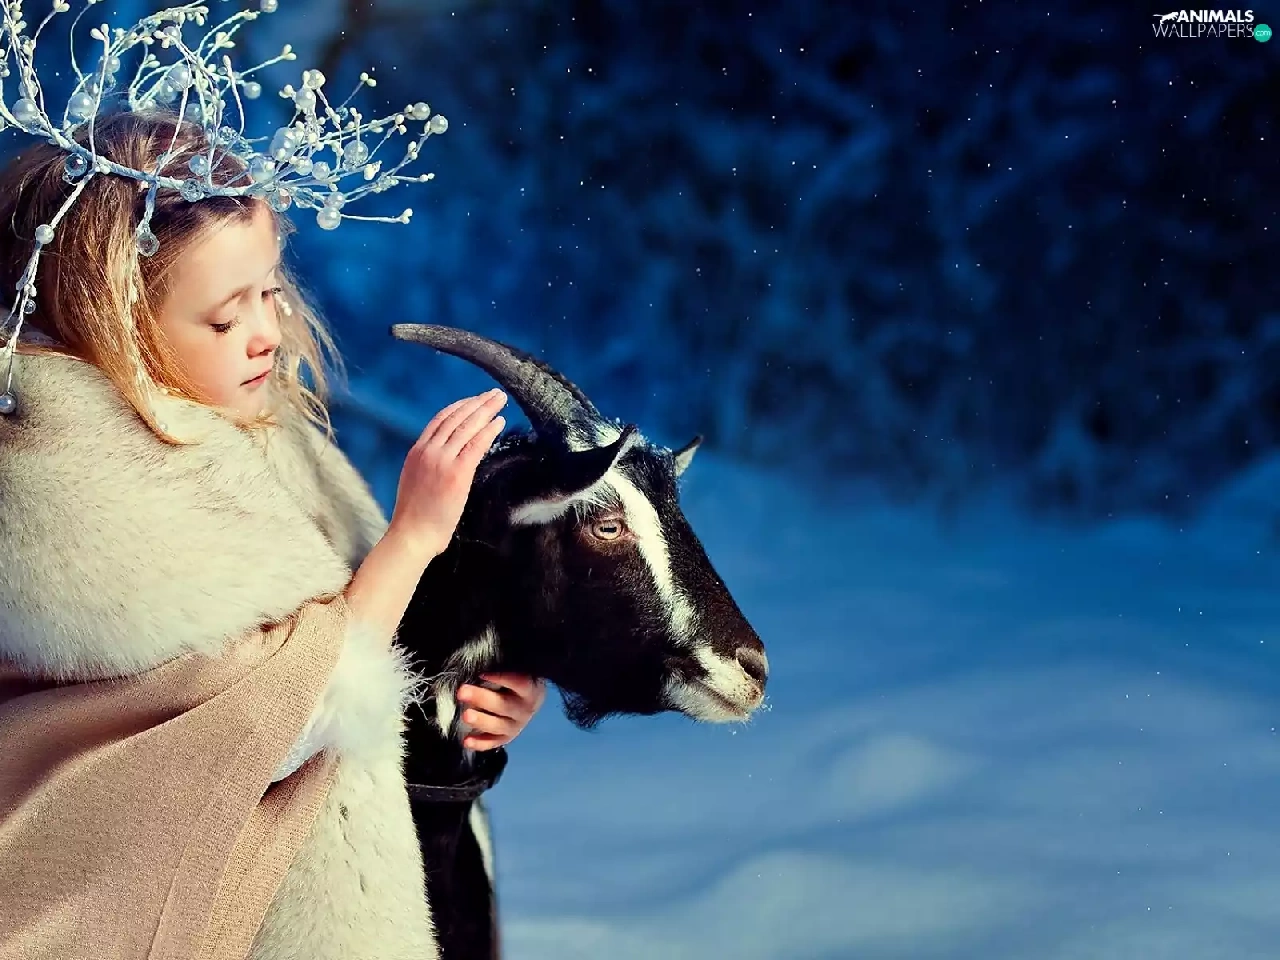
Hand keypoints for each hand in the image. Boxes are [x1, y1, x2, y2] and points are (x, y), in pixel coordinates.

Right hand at [389, 389, 506, 559]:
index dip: (460, 407)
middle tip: (493, 393)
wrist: (413, 534)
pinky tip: (499, 422)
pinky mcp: (456, 473)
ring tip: (499, 400)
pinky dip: (488, 430)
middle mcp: (428, 451)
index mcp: (417, 451)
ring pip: (467, 427)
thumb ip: (429, 465)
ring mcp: (442, 461)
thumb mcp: (417, 480)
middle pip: (456, 418)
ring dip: (486, 410)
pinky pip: (476, 445)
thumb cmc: (416, 516)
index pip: (440, 420)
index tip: (474, 400)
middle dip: (477, 403)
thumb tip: (446, 457)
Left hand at [456, 673, 546, 750]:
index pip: (519, 683)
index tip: (481, 673)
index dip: (501, 678)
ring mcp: (516, 725)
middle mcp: (525, 709)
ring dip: (481, 721)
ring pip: (499, 726)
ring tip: (465, 715)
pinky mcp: (506, 738)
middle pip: (505, 705)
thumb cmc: (517, 677)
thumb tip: (480, 662)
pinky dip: (480, 743)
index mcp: (530, 689)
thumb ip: (500, 667)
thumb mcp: (515, 669)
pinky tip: (466, 741)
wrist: (528, 699)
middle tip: (462, 692)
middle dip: (482, 699)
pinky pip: (493, 742)